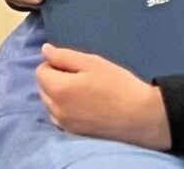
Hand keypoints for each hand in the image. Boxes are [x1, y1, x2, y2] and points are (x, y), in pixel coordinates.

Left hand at [36, 44, 170, 148]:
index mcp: (58, 89)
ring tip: (84, 92)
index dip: (55, 64)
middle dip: (55, 79)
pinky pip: (59, 117)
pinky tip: (84, 106)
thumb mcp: (92, 63)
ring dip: (59, 95)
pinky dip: (65, 109)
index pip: (40, 71)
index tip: (75, 66)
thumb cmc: (119, 86)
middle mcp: (56, 109)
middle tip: (81, 77)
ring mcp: (64, 124)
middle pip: (43, 88)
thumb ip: (64, 56)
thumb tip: (44, 50)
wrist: (143, 117)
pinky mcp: (74, 133)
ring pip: (50, 103)